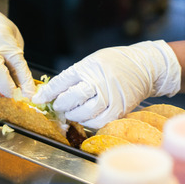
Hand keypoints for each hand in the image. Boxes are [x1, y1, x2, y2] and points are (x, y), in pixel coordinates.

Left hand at [31, 40, 180, 128]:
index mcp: (89, 66)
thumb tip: (52, 92)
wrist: (146, 66)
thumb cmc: (115, 63)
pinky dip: (88, 122)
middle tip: (58, 106)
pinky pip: (98, 122)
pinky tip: (86, 118)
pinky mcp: (120, 109)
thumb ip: (75, 76)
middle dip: (60, 105)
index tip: (38, 99)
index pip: (62, 81)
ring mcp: (110, 96)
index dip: (48, 92)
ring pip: (83, 113)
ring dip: (73, 115)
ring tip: (71, 112)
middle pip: (71, 98)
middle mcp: (99, 81)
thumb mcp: (93, 61)